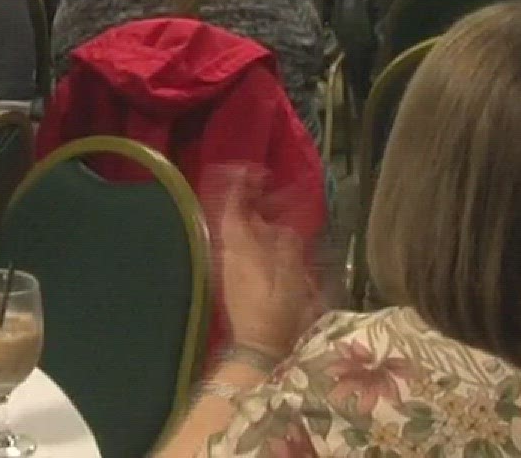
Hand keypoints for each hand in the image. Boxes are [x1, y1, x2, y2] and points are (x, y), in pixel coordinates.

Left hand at [213, 167, 319, 360]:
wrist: (258, 349)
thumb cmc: (274, 318)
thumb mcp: (288, 284)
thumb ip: (286, 252)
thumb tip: (285, 228)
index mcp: (241, 252)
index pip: (233, 211)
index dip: (238, 188)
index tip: (252, 171)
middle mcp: (231, 255)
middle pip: (235, 216)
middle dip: (248, 195)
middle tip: (266, 180)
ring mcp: (233, 265)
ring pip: (240, 229)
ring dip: (255, 211)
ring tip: (275, 201)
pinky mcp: (238, 276)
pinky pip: (244, 243)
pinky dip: (256, 229)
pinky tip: (273, 231)